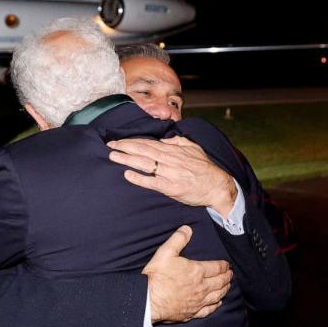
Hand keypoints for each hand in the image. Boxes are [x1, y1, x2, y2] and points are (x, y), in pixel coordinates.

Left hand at [108, 136, 236, 215]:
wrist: (218, 186)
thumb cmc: (205, 168)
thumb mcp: (193, 148)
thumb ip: (177, 142)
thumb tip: (163, 138)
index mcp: (173, 150)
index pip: (148, 143)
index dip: (131, 141)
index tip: (118, 140)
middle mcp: (170, 160)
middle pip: (143, 150)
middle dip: (124, 147)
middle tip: (109, 145)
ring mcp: (170, 173)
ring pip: (145, 163)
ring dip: (127, 159)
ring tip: (113, 156)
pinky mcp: (171, 188)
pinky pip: (152, 182)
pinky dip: (139, 178)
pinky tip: (127, 174)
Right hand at [143, 226, 232, 322]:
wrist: (148, 300)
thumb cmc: (156, 276)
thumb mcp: (165, 252)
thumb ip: (178, 239)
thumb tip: (187, 229)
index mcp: (197, 271)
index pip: (216, 268)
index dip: (224, 265)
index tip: (227, 265)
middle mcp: (201, 287)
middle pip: (220, 282)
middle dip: (227, 277)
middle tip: (230, 274)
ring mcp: (198, 301)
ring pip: (217, 295)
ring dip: (224, 290)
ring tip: (227, 286)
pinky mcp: (192, 312)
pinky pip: (209, 310)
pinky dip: (216, 306)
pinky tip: (218, 303)